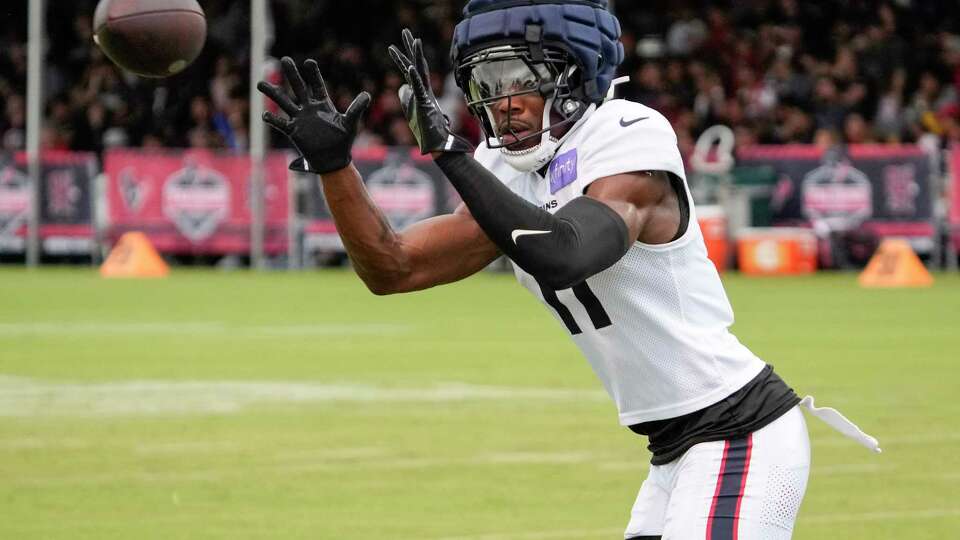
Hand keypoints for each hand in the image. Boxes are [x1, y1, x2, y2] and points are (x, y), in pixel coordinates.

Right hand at [257, 57, 370, 173]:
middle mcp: (309, 108)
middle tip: (285, 59)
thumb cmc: (343, 142)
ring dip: (273, 93)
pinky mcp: (293, 131)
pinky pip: (280, 124)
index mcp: (322, 104)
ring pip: (284, 102)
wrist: (333, 160)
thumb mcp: (350, 124)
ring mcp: (299, 119)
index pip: (316, 85)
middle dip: (292, 74)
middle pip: (298, 87)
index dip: (313, 74)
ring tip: (259, 83)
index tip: (309, 62)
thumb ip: (356, 109)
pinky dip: (273, 119)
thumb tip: (367, 94)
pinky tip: (265, 114)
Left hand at [388, 29, 472, 154]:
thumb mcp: (412, 111)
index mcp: (421, 92)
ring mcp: (425, 96)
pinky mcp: (425, 105)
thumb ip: (406, 98)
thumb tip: (401, 87)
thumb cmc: (427, 131)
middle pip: (416, 64)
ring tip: (412, 40)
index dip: (402, 58)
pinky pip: (419, 89)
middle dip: (410, 48)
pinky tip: (410, 68)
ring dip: (415, 56)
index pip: (411, 71)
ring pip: (420, 72)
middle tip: (404, 31)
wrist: (438, 145)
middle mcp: (425, 91)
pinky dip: (414, 78)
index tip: (393, 47)